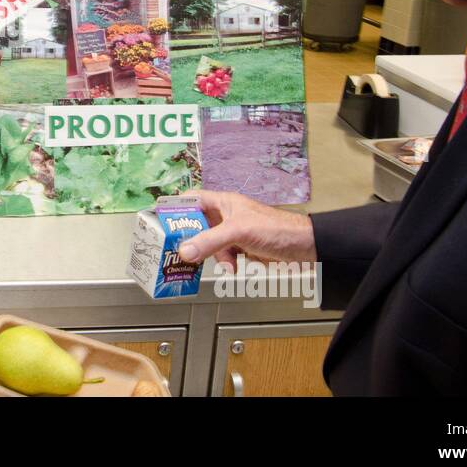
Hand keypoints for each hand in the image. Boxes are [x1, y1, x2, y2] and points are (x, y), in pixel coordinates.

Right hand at [176, 190, 315, 273]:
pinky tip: (233, 267)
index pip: (192, 199)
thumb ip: (210, 241)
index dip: (176, 208)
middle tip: (180, 250)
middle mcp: (226, 216)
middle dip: (192, 239)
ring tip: (221, 261)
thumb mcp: (238, 231)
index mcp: (224, 202)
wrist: (305, 247)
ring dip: (213, 256)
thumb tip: (185, 250)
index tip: (161, 221)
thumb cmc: (278, 228)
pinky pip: (224, 256)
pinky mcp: (242, 248)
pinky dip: (226, 263)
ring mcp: (234, 233)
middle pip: (197, 226)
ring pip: (210, 244)